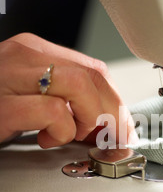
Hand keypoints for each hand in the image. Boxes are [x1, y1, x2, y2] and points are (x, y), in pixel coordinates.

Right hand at [0, 33, 133, 147]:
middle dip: (114, 113)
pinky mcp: (0, 106)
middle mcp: (21, 57)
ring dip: (91, 119)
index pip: (93, 68)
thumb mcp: (27, 95)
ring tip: (75, 135)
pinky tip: (46, 139)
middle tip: (111, 138)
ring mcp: (8, 77)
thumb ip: (61, 99)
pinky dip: (61, 130)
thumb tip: (103, 121)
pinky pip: (52, 111)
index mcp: (31, 52)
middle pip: (94, 76)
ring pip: (79, 85)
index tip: (122, 126)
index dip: (115, 101)